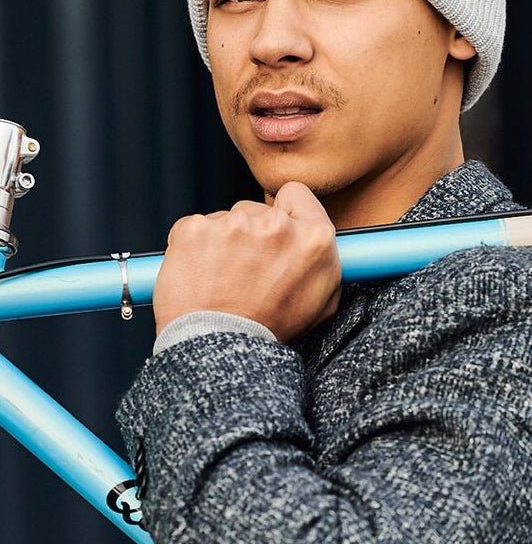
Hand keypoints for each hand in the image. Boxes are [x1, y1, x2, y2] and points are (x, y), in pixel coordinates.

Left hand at [153, 181, 340, 341]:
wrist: (217, 349)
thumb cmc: (268, 329)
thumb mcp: (321, 303)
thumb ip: (325, 264)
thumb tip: (324, 244)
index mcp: (313, 239)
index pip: (297, 194)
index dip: (287, 212)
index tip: (277, 230)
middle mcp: (275, 225)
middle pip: (257, 210)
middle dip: (251, 234)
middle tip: (246, 272)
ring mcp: (232, 224)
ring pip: (225, 221)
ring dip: (222, 242)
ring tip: (221, 279)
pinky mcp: (195, 229)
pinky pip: (195, 228)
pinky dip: (194, 247)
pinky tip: (200, 274)